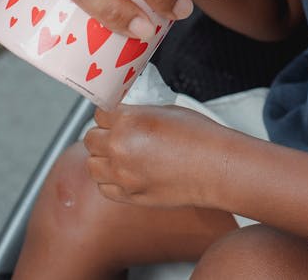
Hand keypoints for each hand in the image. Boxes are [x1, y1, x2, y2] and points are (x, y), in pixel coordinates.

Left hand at [85, 103, 230, 207]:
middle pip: (91, 138)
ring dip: (103, 158)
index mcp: (129, 121)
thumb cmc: (200, 137)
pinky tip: (126, 173)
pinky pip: (104, 187)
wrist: (216, 168)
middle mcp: (119, 148)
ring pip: (92, 165)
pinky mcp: (129, 195)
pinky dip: (110, 180)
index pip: (99, 114)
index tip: (115, 116)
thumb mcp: (167, 112)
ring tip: (120, 155)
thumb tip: (125, 117)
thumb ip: (139, 114)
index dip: (109, 114)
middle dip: (103, 134)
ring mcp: (122, 175)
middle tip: (119, 134)